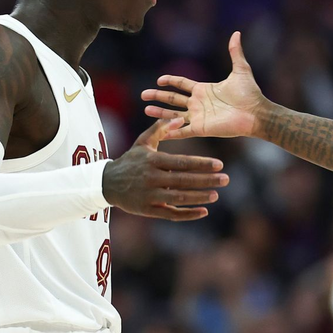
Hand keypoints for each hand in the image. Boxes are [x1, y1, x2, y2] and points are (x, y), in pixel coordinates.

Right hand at [102, 117, 228, 220]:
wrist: (106, 183)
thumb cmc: (131, 160)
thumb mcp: (143, 142)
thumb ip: (161, 128)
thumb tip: (181, 118)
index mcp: (152, 160)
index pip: (181, 162)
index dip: (201, 164)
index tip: (220, 164)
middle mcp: (151, 178)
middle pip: (183, 180)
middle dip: (206, 180)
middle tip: (226, 179)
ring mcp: (149, 195)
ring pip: (178, 198)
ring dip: (199, 197)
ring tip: (216, 194)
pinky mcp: (147, 209)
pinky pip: (171, 214)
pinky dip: (188, 214)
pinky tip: (204, 211)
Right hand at [142, 31, 264, 140]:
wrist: (256, 113)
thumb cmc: (250, 94)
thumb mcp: (240, 70)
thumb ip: (235, 52)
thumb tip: (236, 33)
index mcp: (204, 90)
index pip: (182, 84)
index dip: (170, 81)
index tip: (159, 80)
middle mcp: (199, 104)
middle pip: (173, 99)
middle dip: (158, 97)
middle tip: (143, 95)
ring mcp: (199, 117)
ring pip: (174, 115)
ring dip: (160, 113)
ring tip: (146, 109)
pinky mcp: (202, 129)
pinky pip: (183, 131)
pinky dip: (171, 132)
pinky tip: (160, 132)